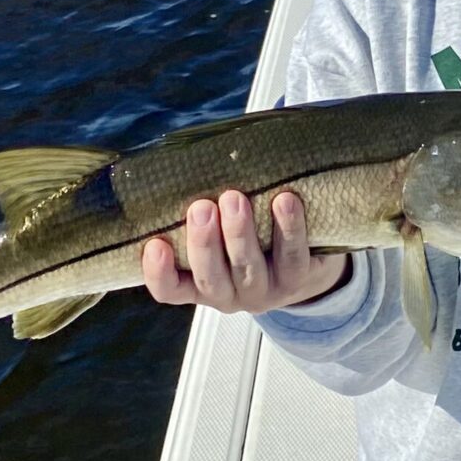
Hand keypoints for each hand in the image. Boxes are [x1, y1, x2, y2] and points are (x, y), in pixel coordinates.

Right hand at [142, 190, 351, 311]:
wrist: (306, 264)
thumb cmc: (249, 239)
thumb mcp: (219, 233)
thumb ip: (200, 213)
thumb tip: (182, 166)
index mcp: (199, 285)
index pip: (170, 290)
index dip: (158, 274)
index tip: (154, 245)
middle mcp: (229, 295)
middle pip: (210, 279)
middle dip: (204, 243)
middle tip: (201, 208)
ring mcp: (264, 291)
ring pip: (249, 269)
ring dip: (240, 234)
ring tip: (235, 198)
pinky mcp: (298, 280)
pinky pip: (292, 257)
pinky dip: (289, 229)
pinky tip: (284, 201)